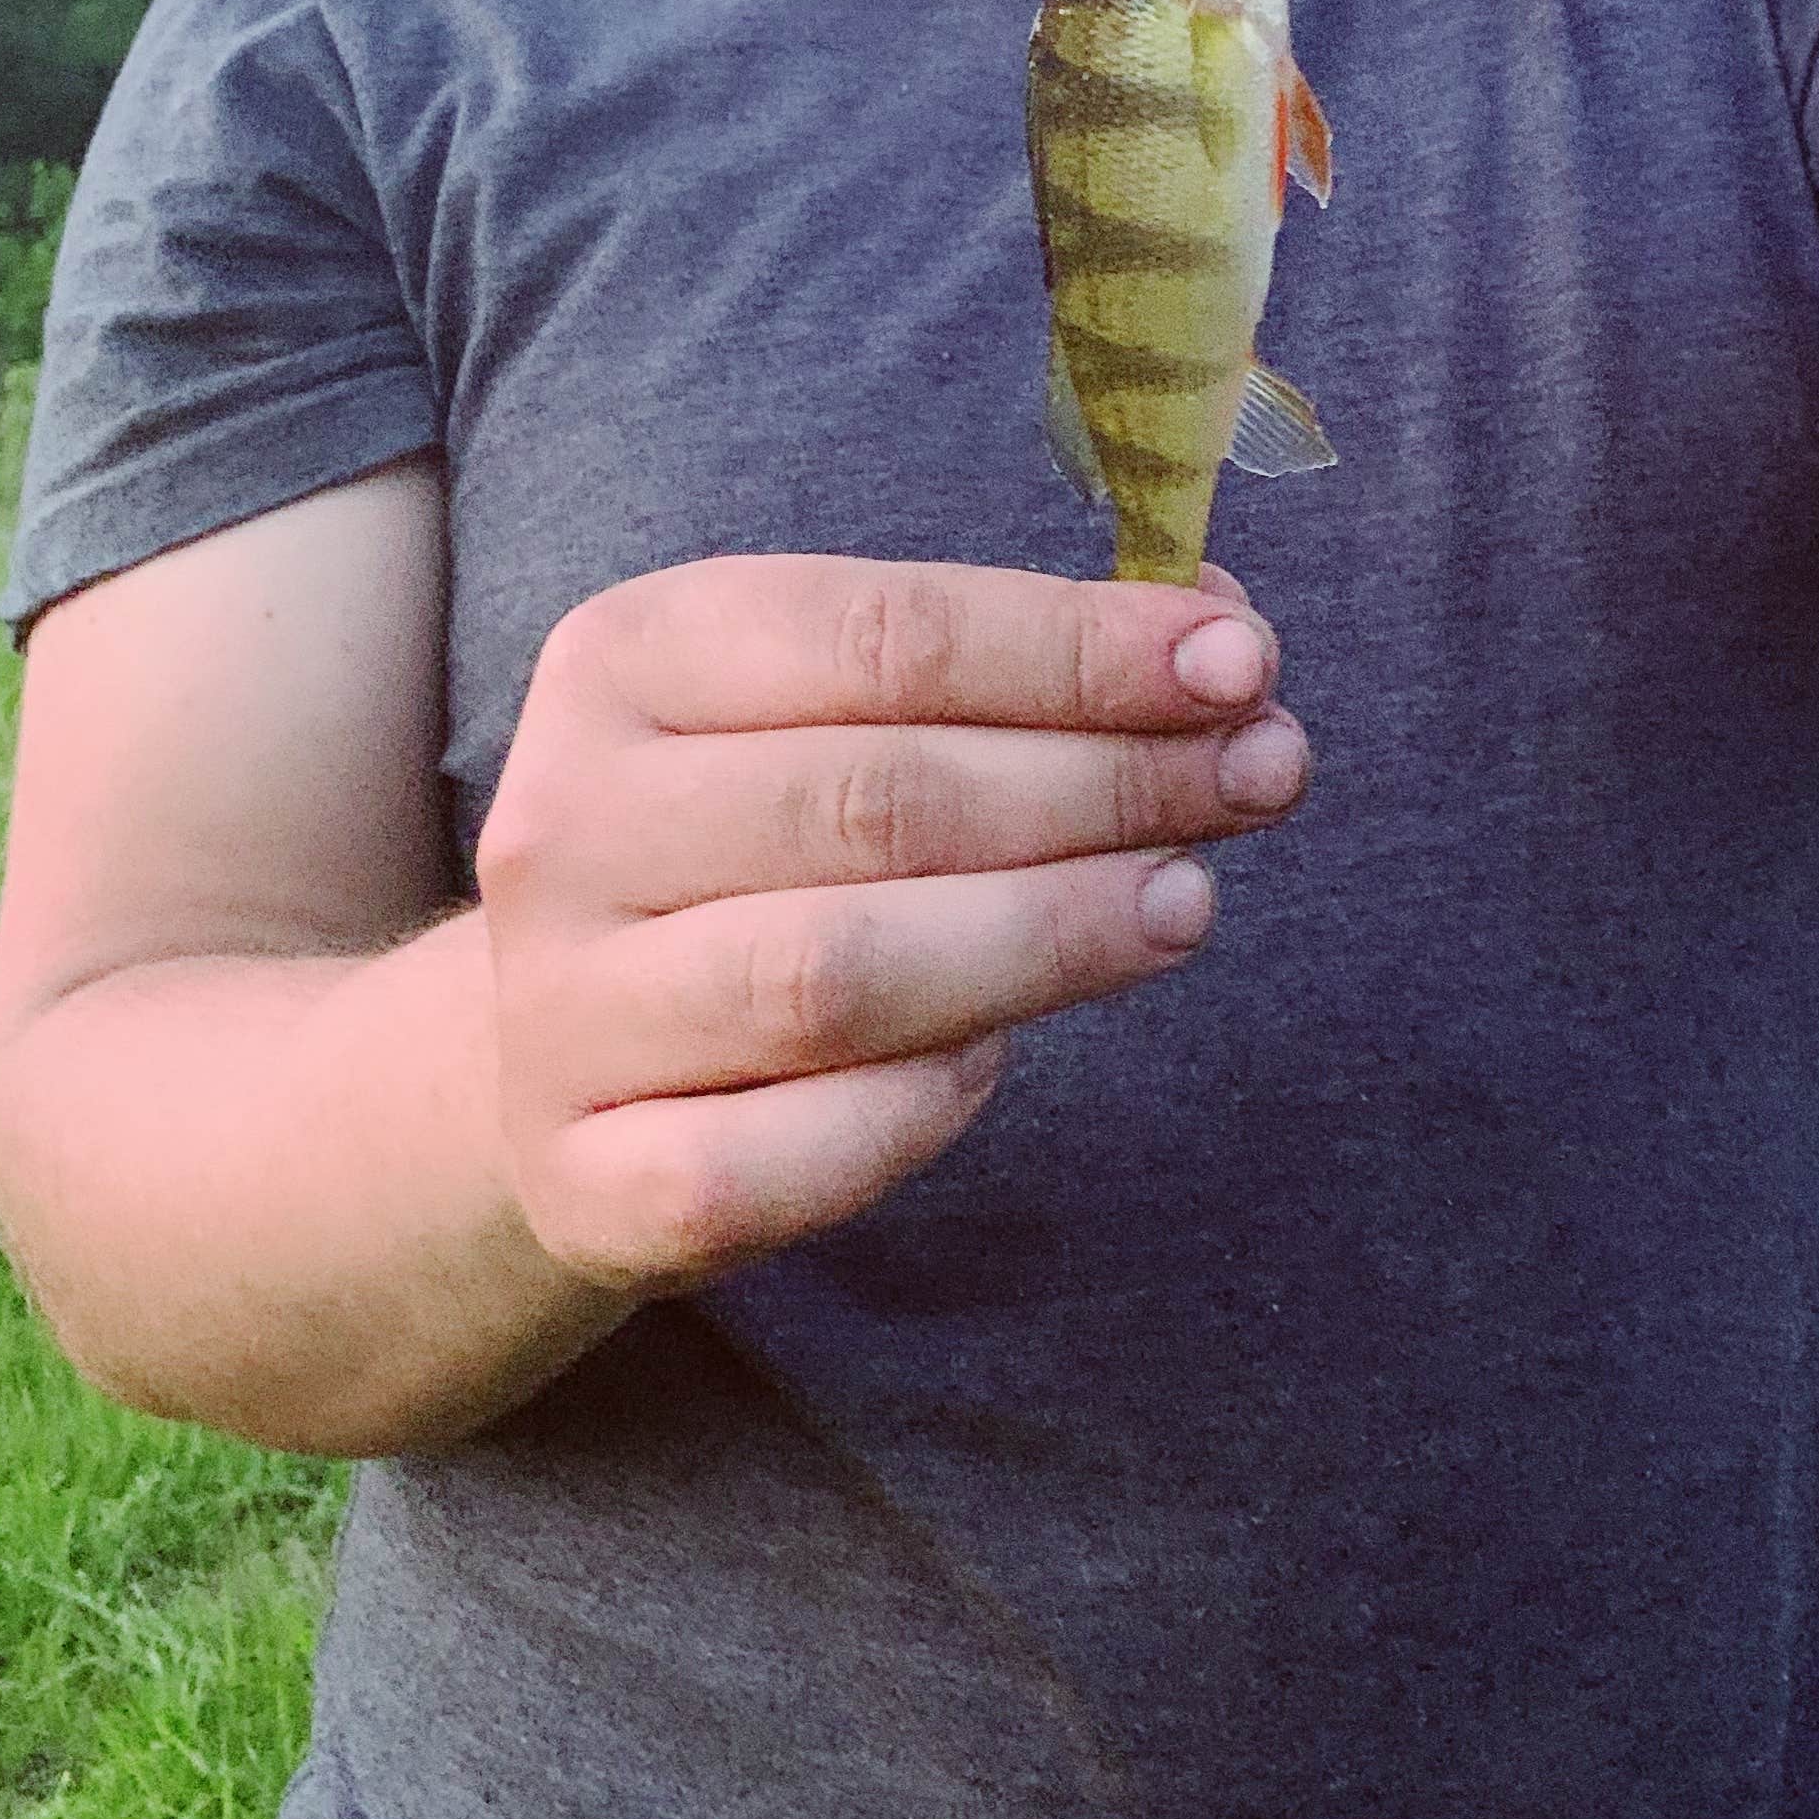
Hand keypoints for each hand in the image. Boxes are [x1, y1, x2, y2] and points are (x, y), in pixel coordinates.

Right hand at [477, 555, 1306, 1291]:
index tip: (1239, 663)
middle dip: (1104, 782)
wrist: (557, 1049)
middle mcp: (563, 825)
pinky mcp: (596, 1183)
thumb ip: (1010, 669)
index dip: (1077, 649)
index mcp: (624, 658)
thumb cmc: (750, 845)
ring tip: (1184, 901)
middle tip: (1261, 776)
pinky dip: (923, 1103)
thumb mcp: (835, 710)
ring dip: (1047, 934)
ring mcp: (565, 1014)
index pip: (882, 635)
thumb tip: (1224, 638)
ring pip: (839, 974)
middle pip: (879, 798)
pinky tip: (1004, 1050)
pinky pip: (793, 1151)